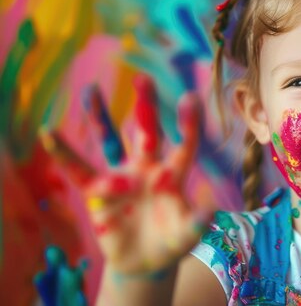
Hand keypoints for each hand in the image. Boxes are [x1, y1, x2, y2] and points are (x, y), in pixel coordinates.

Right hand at [40, 75, 207, 275]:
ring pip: (110, 141)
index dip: (188, 124)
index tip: (191, 98)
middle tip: (144, 79)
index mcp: (174, 175)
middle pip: (147, 132)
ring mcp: (122, 177)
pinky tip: (49, 134)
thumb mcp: (188, 235)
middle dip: (146, 107)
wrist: (145, 261)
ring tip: (92, 90)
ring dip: (101, 117)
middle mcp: (148, 168)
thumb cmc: (172, 242)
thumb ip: (198, 223)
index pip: (184, 145)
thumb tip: (211, 210)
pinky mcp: (98, 191)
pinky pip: (78, 170)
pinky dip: (63, 154)